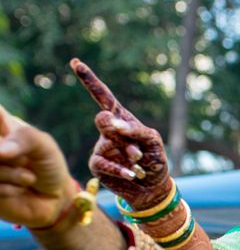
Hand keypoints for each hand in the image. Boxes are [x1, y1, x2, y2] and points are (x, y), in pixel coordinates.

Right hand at [0, 107, 76, 229]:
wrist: (54, 197)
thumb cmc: (48, 165)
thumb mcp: (44, 145)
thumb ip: (25, 138)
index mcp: (1, 125)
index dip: (0, 120)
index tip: (3, 126)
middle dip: (10, 155)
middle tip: (24, 161)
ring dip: (13, 174)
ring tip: (28, 177)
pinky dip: (9, 189)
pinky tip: (18, 189)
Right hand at [72, 58, 171, 210]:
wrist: (152, 186)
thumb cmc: (154, 159)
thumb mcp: (153, 140)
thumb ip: (136, 129)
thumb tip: (113, 124)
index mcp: (122, 119)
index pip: (103, 96)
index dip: (89, 80)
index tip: (75, 62)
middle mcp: (109, 131)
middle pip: (103, 120)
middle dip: (117, 129)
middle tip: (132, 143)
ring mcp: (101, 148)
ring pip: (108, 144)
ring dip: (128, 153)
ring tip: (139, 163)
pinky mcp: (98, 166)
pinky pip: (103, 164)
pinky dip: (120, 169)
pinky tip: (132, 174)